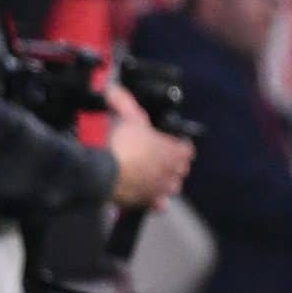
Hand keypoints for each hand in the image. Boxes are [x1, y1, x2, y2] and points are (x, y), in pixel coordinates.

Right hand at [104, 85, 194, 209]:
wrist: (104, 173)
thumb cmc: (121, 144)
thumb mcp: (126, 117)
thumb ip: (124, 102)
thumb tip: (114, 89)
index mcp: (173, 151)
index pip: (187, 150)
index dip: (180, 146)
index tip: (172, 142)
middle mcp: (172, 171)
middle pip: (181, 169)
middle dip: (174, 164)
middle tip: (160, 157)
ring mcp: (161, 188)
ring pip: (172, 186)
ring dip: (166, 181)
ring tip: (154, 176)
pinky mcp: (147, 201)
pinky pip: (158, 203)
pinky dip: (155, 200)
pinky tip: (148, 196)